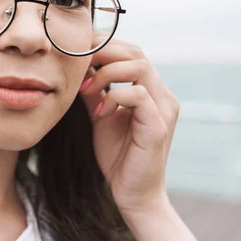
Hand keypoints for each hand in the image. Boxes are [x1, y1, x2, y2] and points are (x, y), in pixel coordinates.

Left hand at [78, 35, 180, 216]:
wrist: (132, 194)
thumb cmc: (117, 156)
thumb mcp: (100, 115)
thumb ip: (95, 92)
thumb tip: (79, 68)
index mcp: (150, 90)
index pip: (130, 52)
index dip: (103, 46)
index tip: (75, 52)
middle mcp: (162, 94)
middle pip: (135, 52)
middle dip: (102, 52)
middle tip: (77, 64)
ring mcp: (164, 108)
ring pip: (139, 67)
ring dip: (106, 73)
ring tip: (86, 89)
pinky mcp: (159, 125)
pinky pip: (137, 95)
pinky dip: (113, 97)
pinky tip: (100, 114)